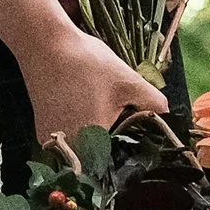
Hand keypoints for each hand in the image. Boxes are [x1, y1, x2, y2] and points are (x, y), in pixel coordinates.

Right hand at [18, 17, 165, 156]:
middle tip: (119, 119)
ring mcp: (53, 143)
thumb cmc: (87, 64)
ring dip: (93, 136)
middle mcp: (69, 151)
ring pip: (81, 149)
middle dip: (111, 143)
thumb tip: (166, 113)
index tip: (134, 139)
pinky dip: (77, 129)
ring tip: (101, 111)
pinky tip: (83, 108)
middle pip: (97, 157)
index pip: (115, 164)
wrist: (44, 45)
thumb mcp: (128, 81)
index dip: (126, 153)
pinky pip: (67, 140)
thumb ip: (152, 102)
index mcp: (92, 145)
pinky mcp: (43, 132)